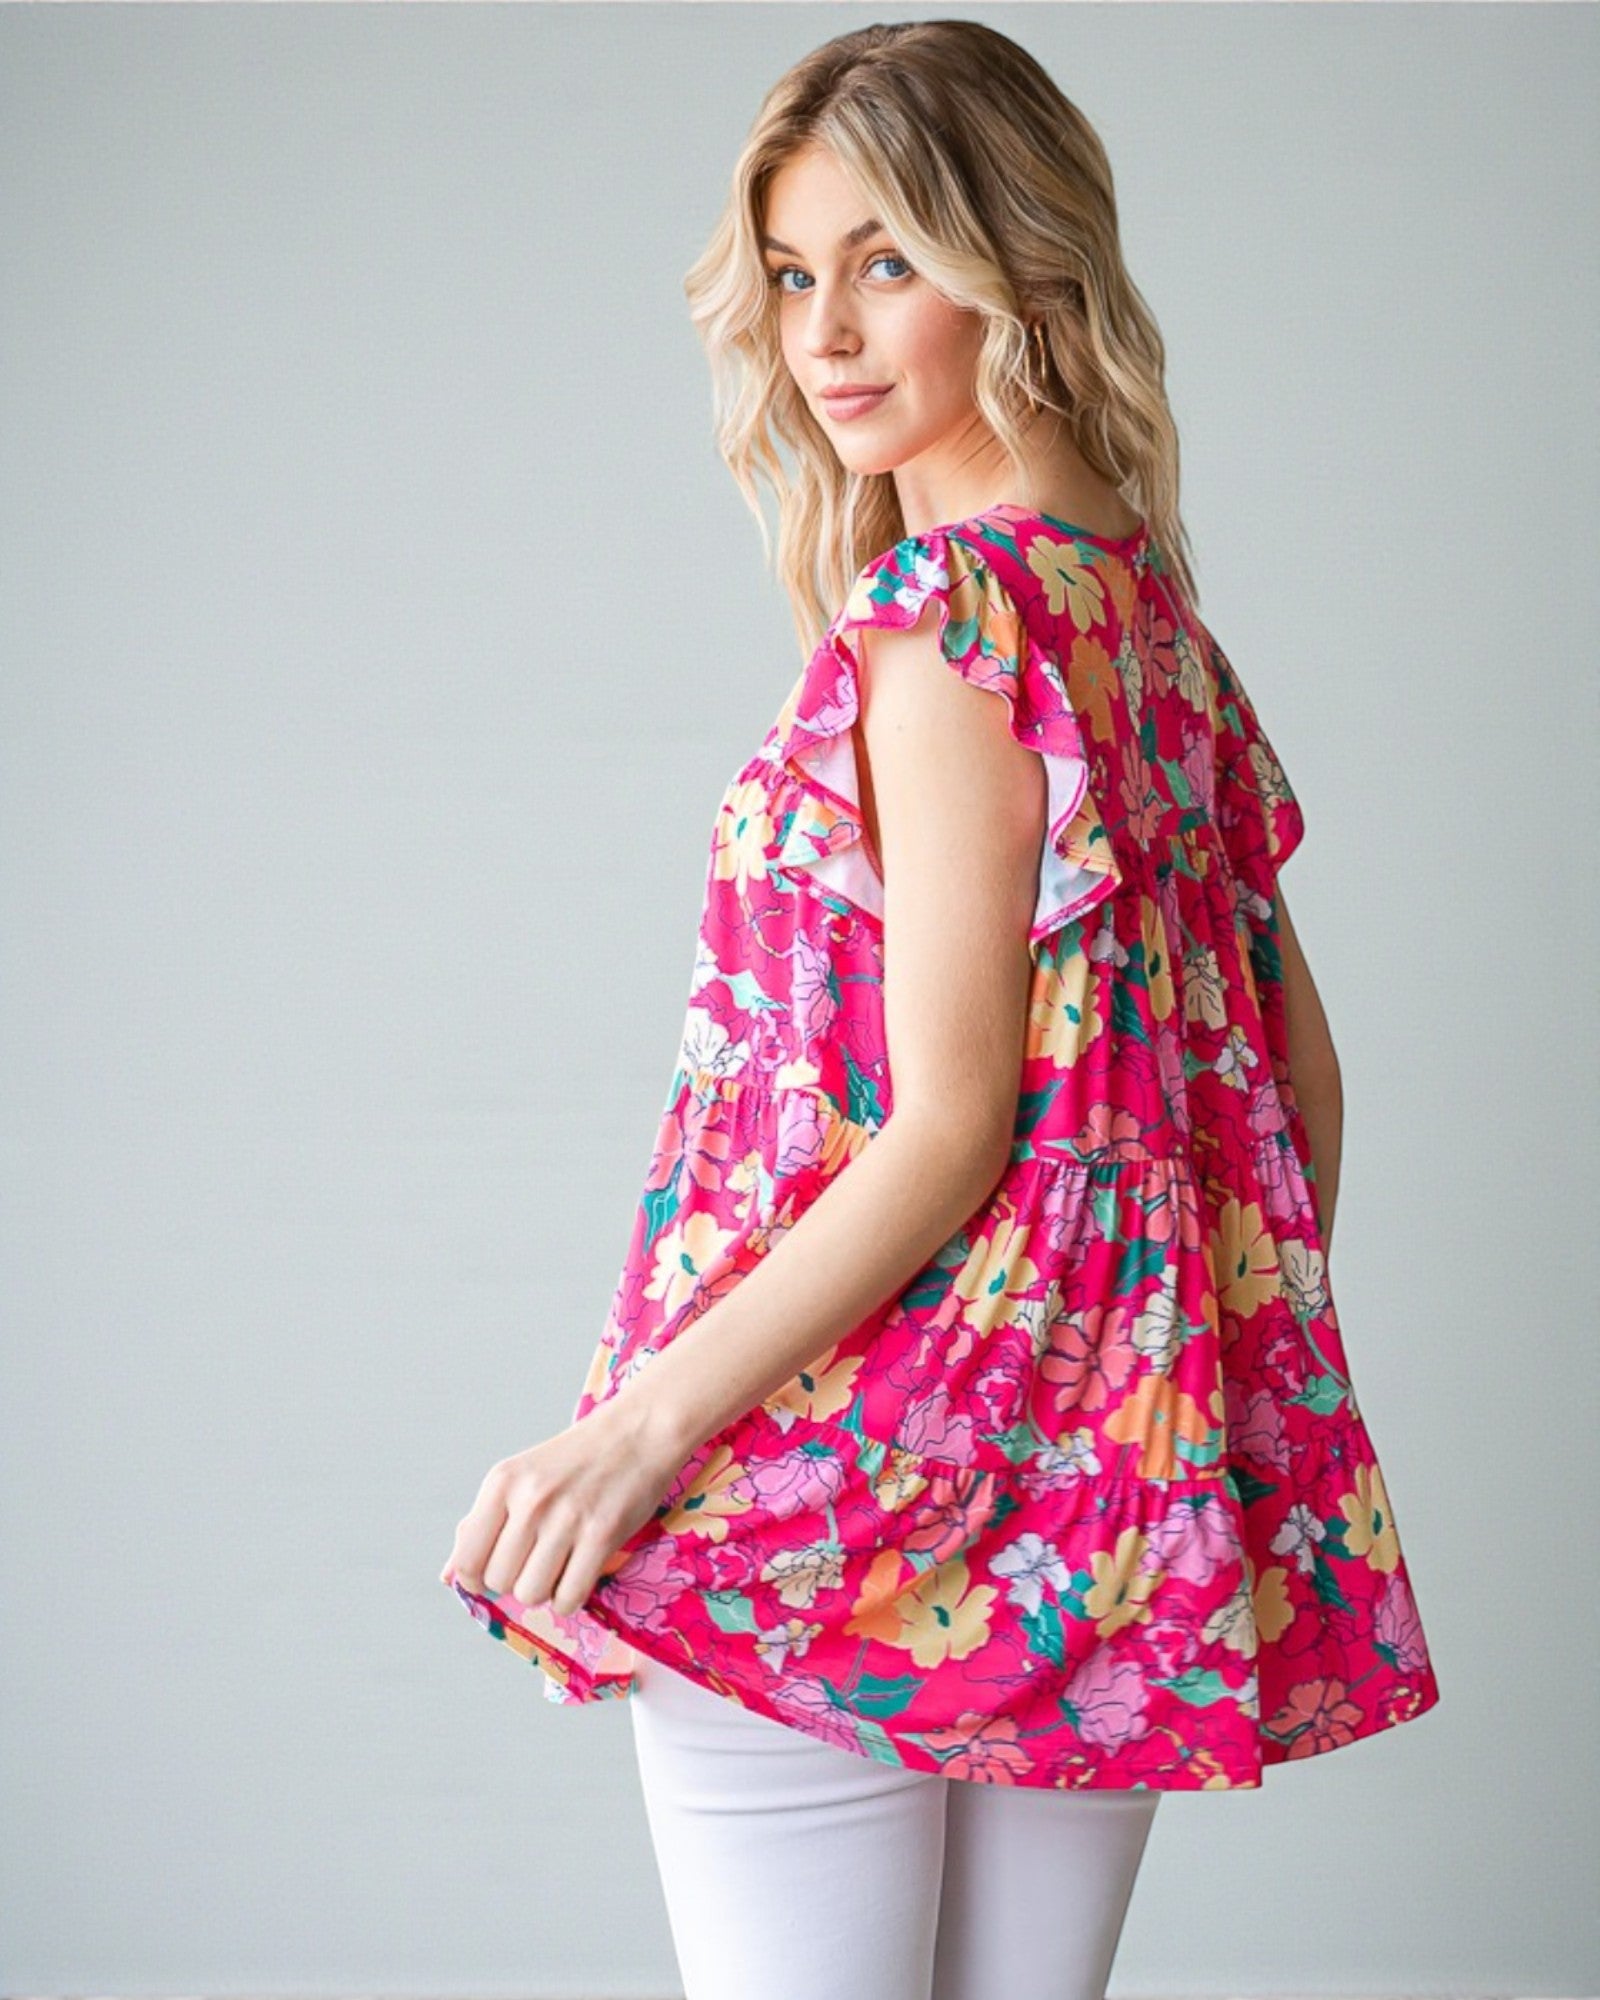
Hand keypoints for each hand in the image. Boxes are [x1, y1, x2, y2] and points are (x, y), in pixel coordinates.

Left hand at [440, 1395, 687, 1618]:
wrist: (637, 1432)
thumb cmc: (576, 1459)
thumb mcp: (519, 1477)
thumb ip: (482, 1524)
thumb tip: (449, 1576)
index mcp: (502, 1482)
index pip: (467, 1560)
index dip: (477, 1580)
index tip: (499, 1571)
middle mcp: (530, 1499)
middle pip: (499, 1582)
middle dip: (516, 1581)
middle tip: (538, 1559)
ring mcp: (567, 1517)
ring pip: (531, 1594)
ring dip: (545, 1590)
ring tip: (561, 1562)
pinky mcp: (602, 1534)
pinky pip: (569, 1598)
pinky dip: (571, 1597)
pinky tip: (580, 1570)